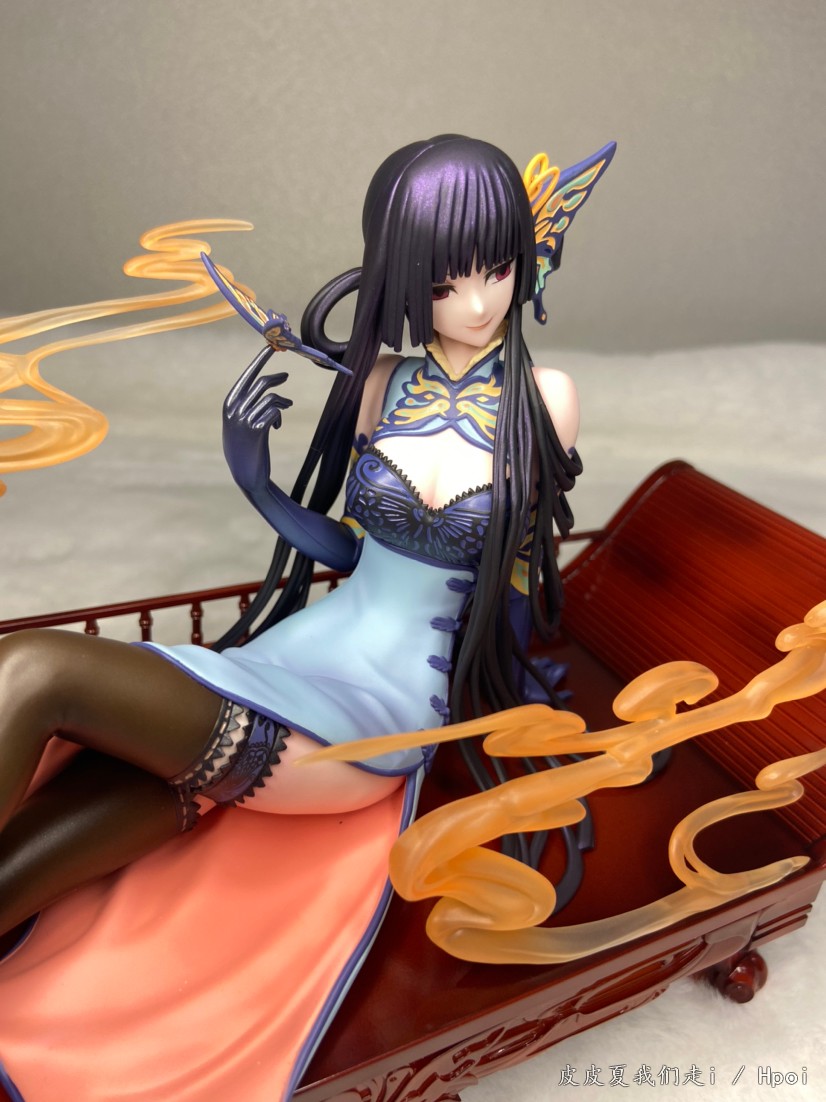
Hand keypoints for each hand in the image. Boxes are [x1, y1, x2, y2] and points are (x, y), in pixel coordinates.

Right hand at [223, 346, 292, 497]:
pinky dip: (279, 416)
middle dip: (277, 378)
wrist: (246, 474)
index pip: (248, 375)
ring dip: (282, 402)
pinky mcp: (257, 430)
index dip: (261, 360)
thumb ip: (248, 404)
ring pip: (272, 398)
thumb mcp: (241, 421)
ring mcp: (244, 419)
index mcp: (229, 403)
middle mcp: (234, 409)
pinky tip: (276, 427)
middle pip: (263, 383)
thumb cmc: (246, 447)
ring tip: (285, 408)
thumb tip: (268, 384)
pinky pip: (275, 412)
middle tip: (286, 377)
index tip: (273, 348)